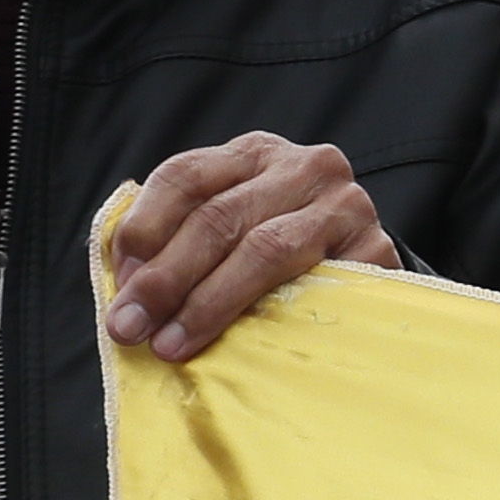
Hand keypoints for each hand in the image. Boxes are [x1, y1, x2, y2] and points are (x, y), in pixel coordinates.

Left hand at [106, 135, 395, 361]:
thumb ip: (177, 243)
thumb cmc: (277, 251)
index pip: (185, 177)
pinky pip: (318, 286)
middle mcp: (304, 167)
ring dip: (209, 302)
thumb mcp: (227, 226)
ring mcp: (346, 206)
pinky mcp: (377, 250)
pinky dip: (275, 317)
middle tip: (132, 327)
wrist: (361, 267)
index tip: (121, 283)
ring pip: (265, 249)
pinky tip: (245, 346)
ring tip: (173, 343)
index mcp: (254, 153)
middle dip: (166, 278)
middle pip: (220, 217)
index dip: (145, 230)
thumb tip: (126, 294)